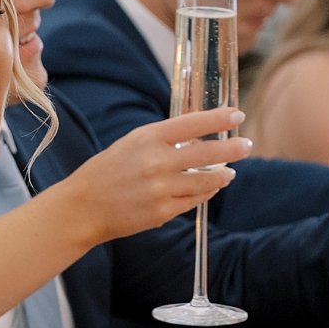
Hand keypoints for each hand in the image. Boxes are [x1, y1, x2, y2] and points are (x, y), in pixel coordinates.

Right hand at [67, 107, 248, 243]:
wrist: (83, 207)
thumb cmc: (107, 171)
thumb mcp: (131, 144)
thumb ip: (162, 140)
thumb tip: (198, 137)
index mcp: (147, 138)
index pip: (192, 124)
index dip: (219, 120)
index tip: (237, 115)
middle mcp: (156, 162)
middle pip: (207, 154)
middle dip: (232, 150)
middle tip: (246, 146)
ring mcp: (160, 189)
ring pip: (205, 181)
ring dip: (222, 176)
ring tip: (229, 172)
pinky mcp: (162, 212)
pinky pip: (193, 201)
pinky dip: (205, 194)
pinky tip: (210, 189)